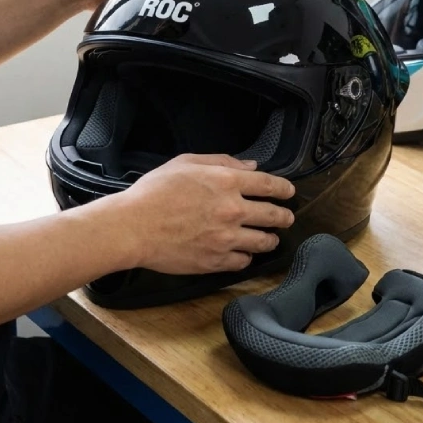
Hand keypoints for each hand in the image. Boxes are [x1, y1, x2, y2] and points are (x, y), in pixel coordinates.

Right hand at [113, 153, 295, 274]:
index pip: (269, 185)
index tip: (289, 192)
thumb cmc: (154, 192)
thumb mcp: (187, 163)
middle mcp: (233, 210)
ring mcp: (226, 238)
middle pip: (273, 216)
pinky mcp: (215, 261)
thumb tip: (250, 166)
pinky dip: (246, 257)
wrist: (132, 227)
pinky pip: (243, 261)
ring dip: (270, 239)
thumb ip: (222, 161)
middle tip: (287, 218)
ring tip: (271, 239)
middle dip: (284, 217)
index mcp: (227, 182)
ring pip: (263, 242)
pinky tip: (244, 253)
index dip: (284, 189)